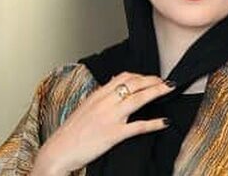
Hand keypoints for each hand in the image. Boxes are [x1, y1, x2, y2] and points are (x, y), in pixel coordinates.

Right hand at [30, 72, 175, 175]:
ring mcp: (110, 118)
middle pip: (134, 84)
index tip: (151, 78)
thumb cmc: (71, 133)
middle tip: (166, 82)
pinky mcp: (114, 134)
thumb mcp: (84, 108)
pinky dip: (154, 123)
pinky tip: (164, 122)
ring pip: (139, 99)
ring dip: (157, 92)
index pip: (123, 77)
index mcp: (97, 95)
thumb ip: (100, 95)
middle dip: (153, 80)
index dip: (141, 75)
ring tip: (169, 90)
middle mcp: (104, 103)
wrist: (58, 152)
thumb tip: (113, 82)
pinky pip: (138, 126)